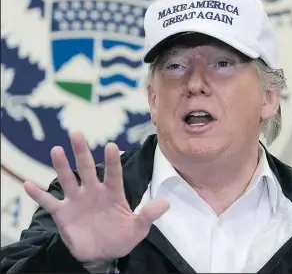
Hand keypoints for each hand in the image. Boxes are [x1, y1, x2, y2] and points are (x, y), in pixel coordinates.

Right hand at [24, 132, 169, 262]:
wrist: (102, 254)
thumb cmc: (121, 237)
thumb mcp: (138, 228)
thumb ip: (148, 215)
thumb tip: (166, 203)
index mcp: (113, 193)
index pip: (113, 173)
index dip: (112, 161)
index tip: (111, 145)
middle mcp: (94, 192)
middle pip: (87, 169)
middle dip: (82, 152)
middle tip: (77, 134)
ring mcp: (77, 200)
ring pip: (68, 179)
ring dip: (61, 166)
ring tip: (56, 150)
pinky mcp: (63, 213)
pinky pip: (49, 202)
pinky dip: (38, 195)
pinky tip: (27, 184)